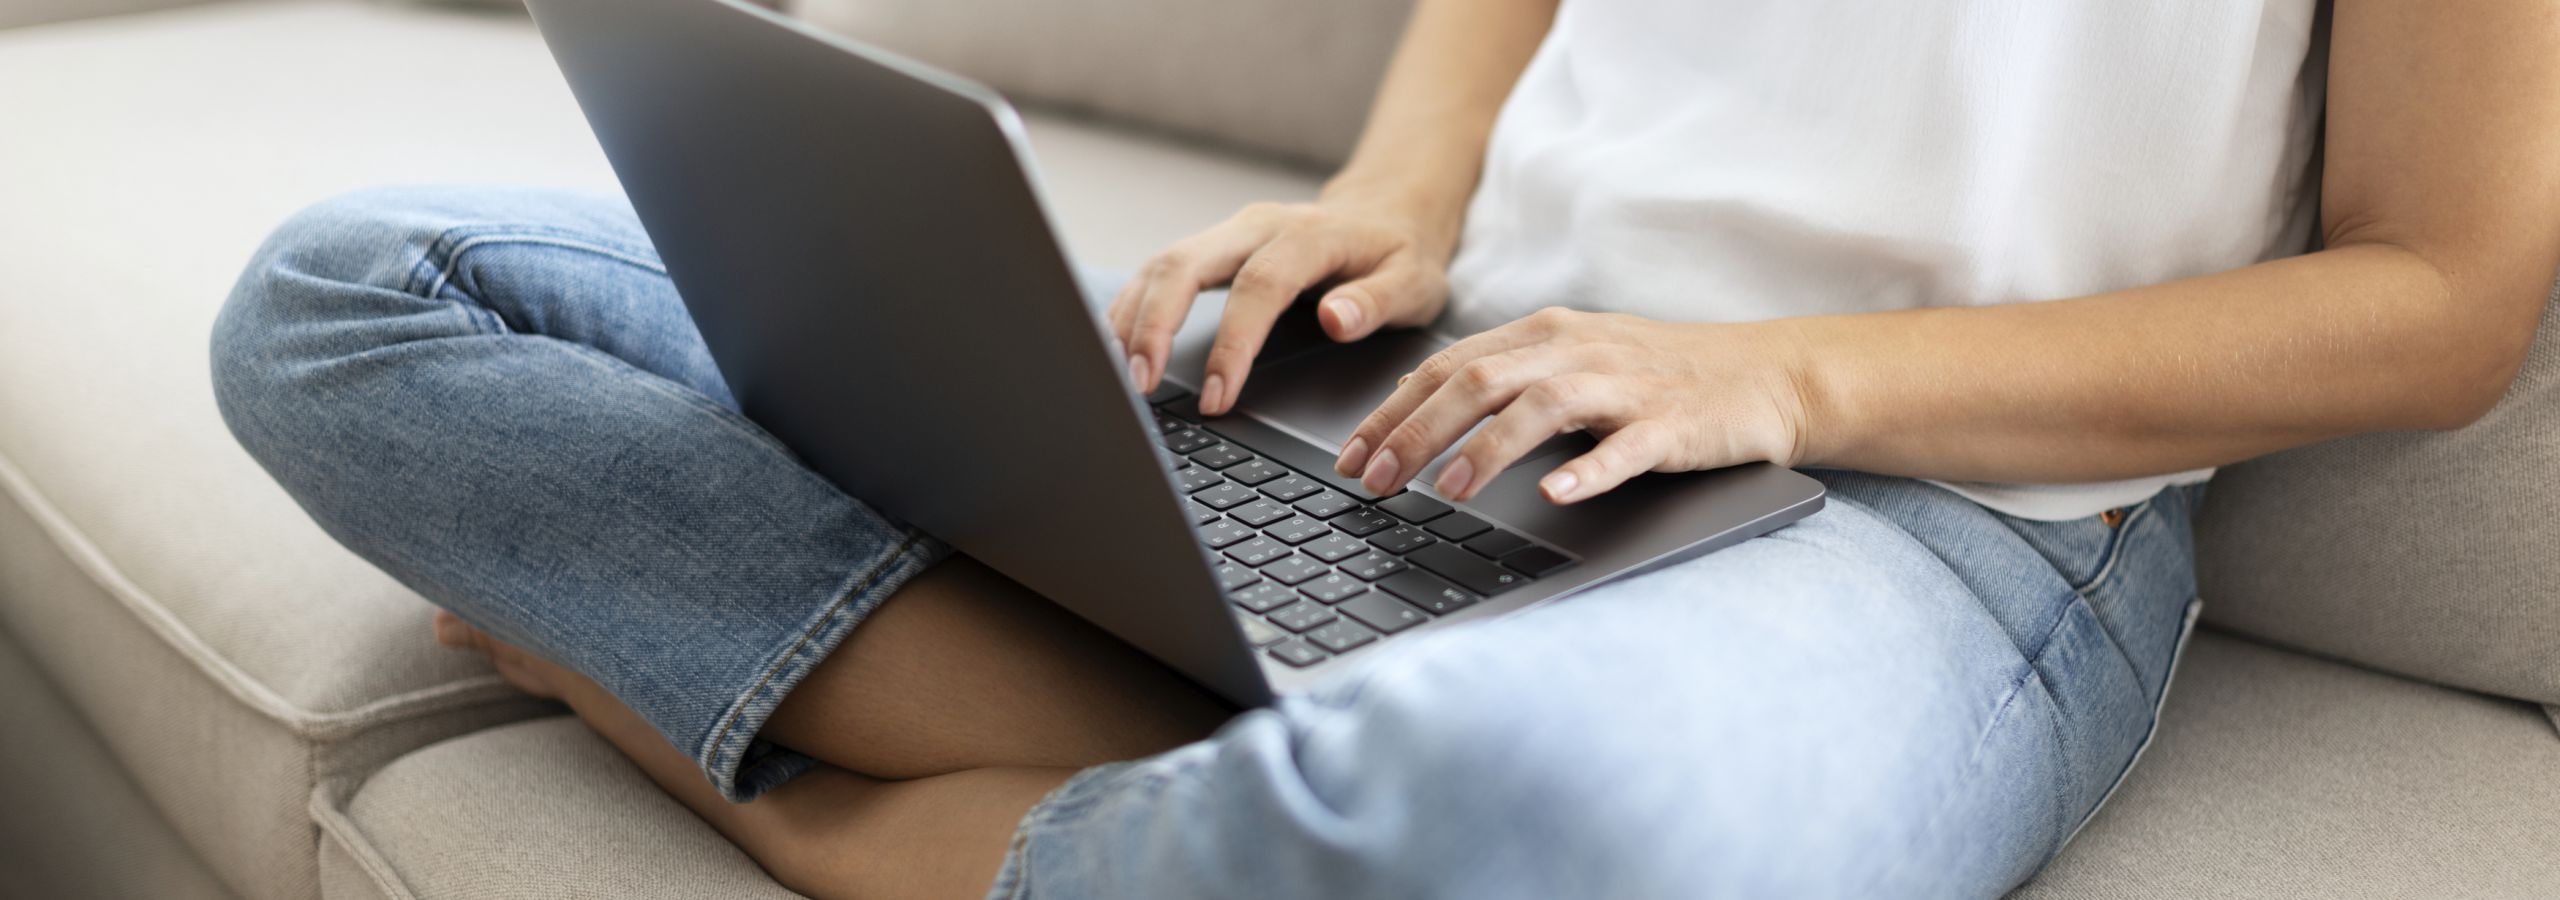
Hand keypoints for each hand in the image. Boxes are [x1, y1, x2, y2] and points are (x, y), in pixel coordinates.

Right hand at [1109, 198, 1454, 414]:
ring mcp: (1228, 233)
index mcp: (1308, 236)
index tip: (1216, 396)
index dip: (1231, 343)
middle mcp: (1257, 226)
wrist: (1388, 214)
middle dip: (1153, 324)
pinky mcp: (1212, 248)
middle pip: (1185, 262)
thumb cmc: (1400, 257)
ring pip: (1161, 264)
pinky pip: (1158, 272)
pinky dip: (1131, 308)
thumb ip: (1376, 302)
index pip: (1256, 287)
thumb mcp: (1414, 282)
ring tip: (1117, 375)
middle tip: (1139, 385)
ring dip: (1131, 318)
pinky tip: (1115, 346)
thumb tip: (1336, 320)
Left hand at [1333, 307, 1811, 503]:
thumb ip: (1499, 378)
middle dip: (1416, 432)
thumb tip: (1415, 408)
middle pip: (1478, 380)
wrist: (1765, 374)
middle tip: (1373, 481)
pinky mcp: (1673, 424)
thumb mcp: (1570, 362)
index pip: (1448, 365)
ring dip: (1486, 449)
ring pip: (1541, 406)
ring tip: (1445, 491)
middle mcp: (1577, 350)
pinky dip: (1588, 470)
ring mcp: (1626, 386)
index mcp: (1545, 333)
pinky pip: (1626, 448)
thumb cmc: (1658, 375)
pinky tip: (1555, 495)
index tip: (1349, 456)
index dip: (1392, 410)